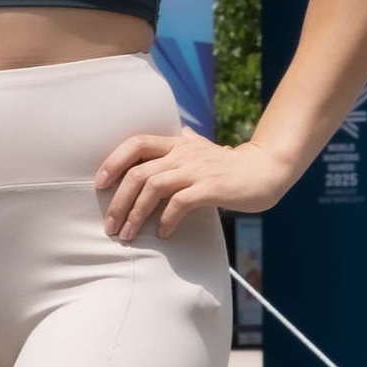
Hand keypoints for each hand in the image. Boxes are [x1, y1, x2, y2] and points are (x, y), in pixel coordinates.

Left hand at [93, 130, 295, 241]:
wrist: (267, 171)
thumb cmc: (233, 165)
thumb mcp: (207, 148)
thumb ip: (190, 142)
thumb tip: (183, 131)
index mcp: (177, 144)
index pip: (136, 143)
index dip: (113, 161)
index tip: (100, 184)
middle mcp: (183, 154)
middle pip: (138, 172)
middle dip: (118, 201)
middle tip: (110, 226)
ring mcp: (196, 170)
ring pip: (153, 187)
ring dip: (135, 214)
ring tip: (127, 234)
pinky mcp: (211, 188)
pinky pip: (179, 204)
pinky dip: (166, 220)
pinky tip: (163, 233)